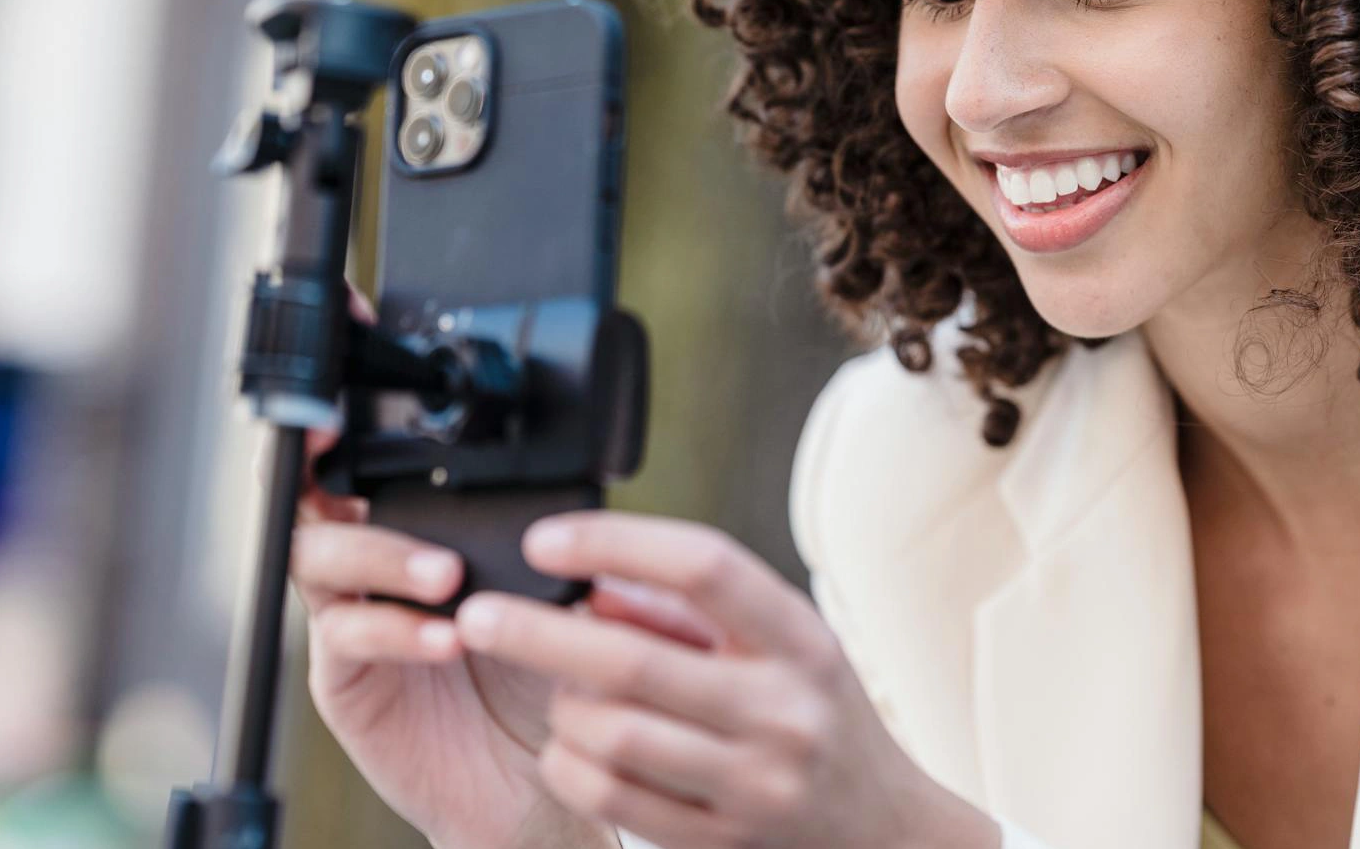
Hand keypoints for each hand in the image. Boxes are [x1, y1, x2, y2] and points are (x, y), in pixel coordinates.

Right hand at [287, 289, 718, 848]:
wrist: (538, 776)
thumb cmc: (544, 669)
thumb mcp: (553, 581)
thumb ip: (539, 525)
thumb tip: (570, 478)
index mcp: (413, 522)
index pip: (370, 446)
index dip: (349, 389)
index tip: (353, 332)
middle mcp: (369, 560)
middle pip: (312, 489)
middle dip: (315, 451)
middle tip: (335, 429)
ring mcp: (347, 616)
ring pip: (324, 559)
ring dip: (383, 558)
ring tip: (444, 575)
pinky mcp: (342, 677)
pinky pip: (349, 639)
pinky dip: (396, 631)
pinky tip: (444, 635)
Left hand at [448, 510, 996, 848]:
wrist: (882, 830)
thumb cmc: (815, 713)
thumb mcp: (781, 643)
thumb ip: (693, 611)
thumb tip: (590, 580)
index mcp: (801, 641)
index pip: (703, 568)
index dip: (615, 544)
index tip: (545, 540)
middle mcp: (783, 712)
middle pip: (633, 662)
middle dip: (537, 634)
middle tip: (477, 615)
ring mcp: (752, 785)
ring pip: (612, 735)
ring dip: (561, 706)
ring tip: (558, 692)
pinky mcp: (720, 842)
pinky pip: (612, 798)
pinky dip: (570, 765)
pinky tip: (569, 745)